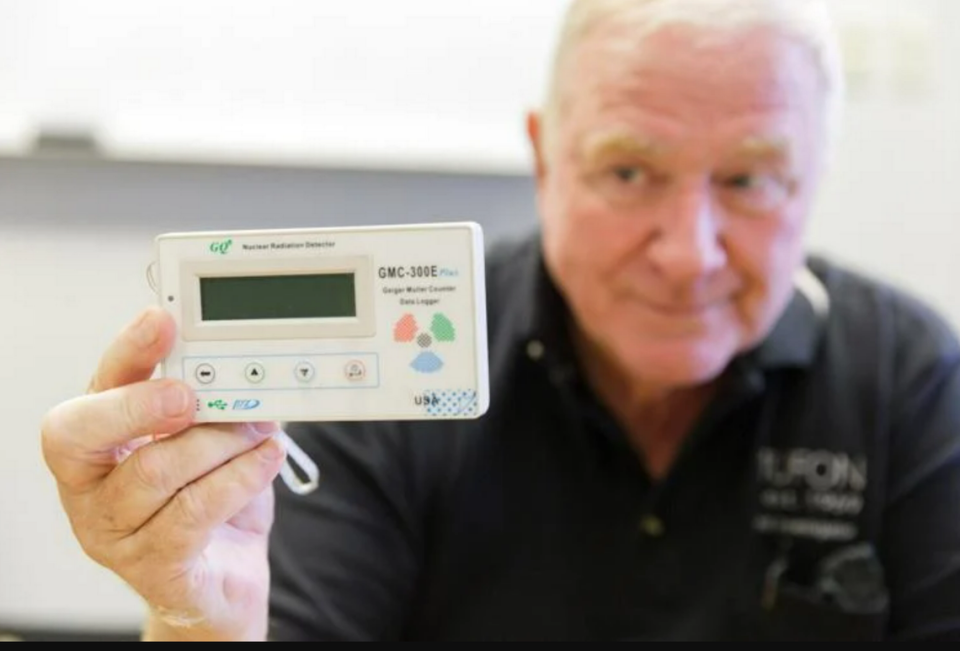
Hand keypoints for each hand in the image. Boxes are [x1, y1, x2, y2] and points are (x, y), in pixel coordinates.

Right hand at [41, 307, 286, 640]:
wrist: (228, 578)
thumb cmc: (212, 500)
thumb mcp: (208, 440)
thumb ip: (210, 403)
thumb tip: (239, 362)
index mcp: (98, 442)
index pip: (92, 388)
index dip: (125, 352)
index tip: (162, 320)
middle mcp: (91, 487)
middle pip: (80, 435)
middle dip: (138, 404)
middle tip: (190, 395)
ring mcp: (114, 534)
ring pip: (154, 471)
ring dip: (217, 442)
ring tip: (257, 429)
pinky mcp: (154, 568)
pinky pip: (193, 514)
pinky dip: (239, 478)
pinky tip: (266, 458)